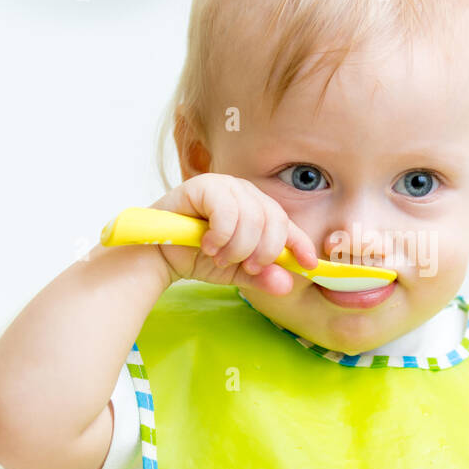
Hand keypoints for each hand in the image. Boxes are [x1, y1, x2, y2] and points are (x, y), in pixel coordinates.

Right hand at [150, 174, 318, 294]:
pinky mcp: (204, 185)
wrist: (159, 255)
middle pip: (275, 221)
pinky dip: (220, 235)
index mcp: (259, 210)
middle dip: (264, 252)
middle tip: (246, 267)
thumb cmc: (198, 256)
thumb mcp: (237, 272)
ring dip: (238, 247)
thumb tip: (287, 283)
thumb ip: (262, 277)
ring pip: (253, 218)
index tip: (309, 265)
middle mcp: (246, 193)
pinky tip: (207, 244)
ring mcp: (226, 186)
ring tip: (220, 257)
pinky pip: (227, 211)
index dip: (301, 244)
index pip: (288, 225)